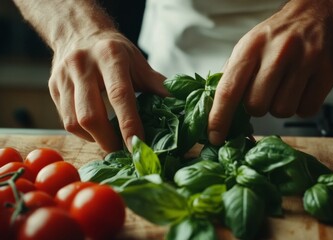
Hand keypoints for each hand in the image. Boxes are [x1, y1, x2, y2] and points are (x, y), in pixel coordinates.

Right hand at [48, 31, 168, 151]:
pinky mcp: (52, 88)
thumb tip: (180, 106)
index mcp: (110, 56)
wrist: (79, 32)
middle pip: (91, 115)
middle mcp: (83, 65)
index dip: (129, 125)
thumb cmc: (114, 51)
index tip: (137, 145)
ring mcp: (64, 77)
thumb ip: (157, 86)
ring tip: (109, 141)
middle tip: (122, 151)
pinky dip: (82, 132)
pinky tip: (95, 131)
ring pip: (74, 122)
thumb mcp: (138, 62)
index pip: (120, 96)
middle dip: (108, 140)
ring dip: (94, 139)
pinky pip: (65, 120)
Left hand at [208, 0, 332, 144]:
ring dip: (280, 106)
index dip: (219, 118)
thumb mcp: (248, 45)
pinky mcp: (327, 72)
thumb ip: (231, 75)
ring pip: (282, 111)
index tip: (215, 137)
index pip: (229, 90)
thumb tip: (213, 108)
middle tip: (266, 90)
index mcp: (250, 47)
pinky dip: (302, 106)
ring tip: (286, 86)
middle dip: (257, 106)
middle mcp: (277, 52)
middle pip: (256, 106)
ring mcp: (305, 61)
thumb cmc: (278, 35)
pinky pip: (306, 110)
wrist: (318, 15)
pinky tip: (302, 88)